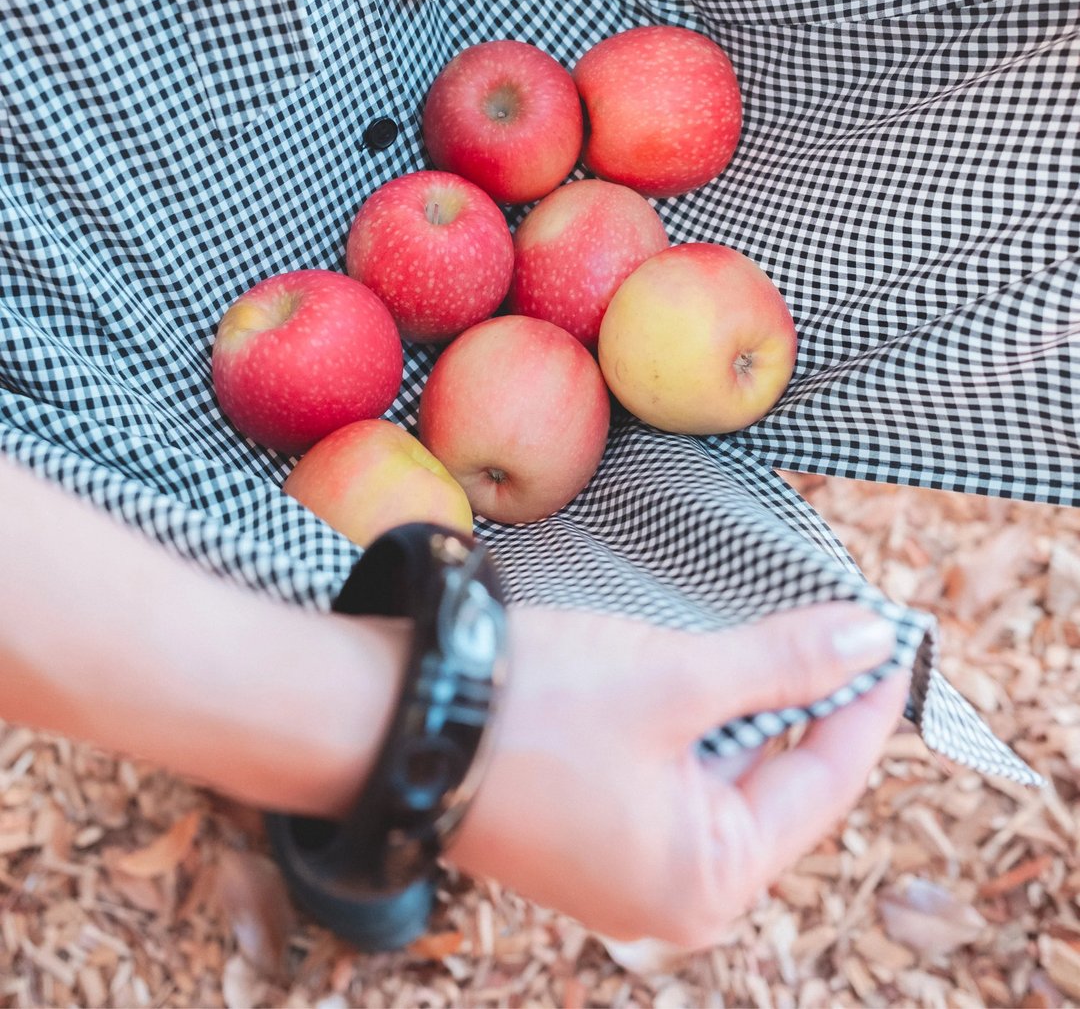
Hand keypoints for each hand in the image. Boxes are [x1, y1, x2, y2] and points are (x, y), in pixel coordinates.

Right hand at [449, 602, 906, 948]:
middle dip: (809, 704)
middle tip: (841, 628)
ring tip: (781, 639)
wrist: (386, 723)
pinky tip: (706, 673)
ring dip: (751, 709)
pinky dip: (698, 724)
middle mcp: (672, 895)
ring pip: (721, 778)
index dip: (864, 702)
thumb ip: (780, 662)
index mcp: (707, 879)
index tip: (895, 636)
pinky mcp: (586, 835)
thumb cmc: (534, 710)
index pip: (823, 783)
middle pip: (775, 786)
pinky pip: (673, 780)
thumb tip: (870, 638)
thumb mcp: (674, 678)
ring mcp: (624, 869)